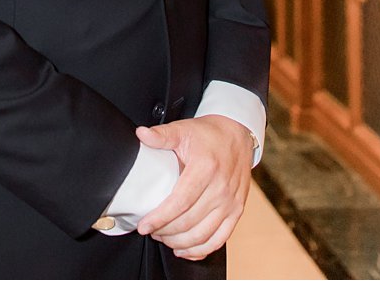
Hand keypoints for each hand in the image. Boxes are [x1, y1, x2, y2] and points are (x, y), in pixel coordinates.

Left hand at [135, 116, 253, 260]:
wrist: (238, 134)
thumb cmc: (209, 134)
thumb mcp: (184, 130)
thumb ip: (162, 135)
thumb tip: (141, 134)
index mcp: (206, 168)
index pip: (180, 202)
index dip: (160, 218)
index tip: (144, 225)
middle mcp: (221, 187)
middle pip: (189, 221)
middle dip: (165, 231)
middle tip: (151, 230)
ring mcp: (231, 201)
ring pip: (202, 235)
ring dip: (179, 242)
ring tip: (164, 238)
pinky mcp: (237, 210)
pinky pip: (219, 239)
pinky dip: (200, 250)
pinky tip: (185, 249)